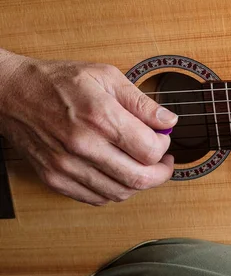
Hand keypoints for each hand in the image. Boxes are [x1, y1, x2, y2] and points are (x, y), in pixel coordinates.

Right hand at [0, 53, 177, 205]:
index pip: (149, 150)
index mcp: (100, 117)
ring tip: (142, 167)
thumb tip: (169, 122)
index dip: (164, 147)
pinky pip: (96, 198)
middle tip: (165, 163)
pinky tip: (118, 174)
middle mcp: (83, 145)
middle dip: (161, 173)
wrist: (12, 93)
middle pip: (139, 178)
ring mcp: (67, 166)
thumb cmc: (59, 81)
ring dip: (139, 184)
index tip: (163, 139)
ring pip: (120, 193)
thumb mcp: (106, 76)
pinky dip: (115, 191)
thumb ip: (141, 102)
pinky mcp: (55, 179)